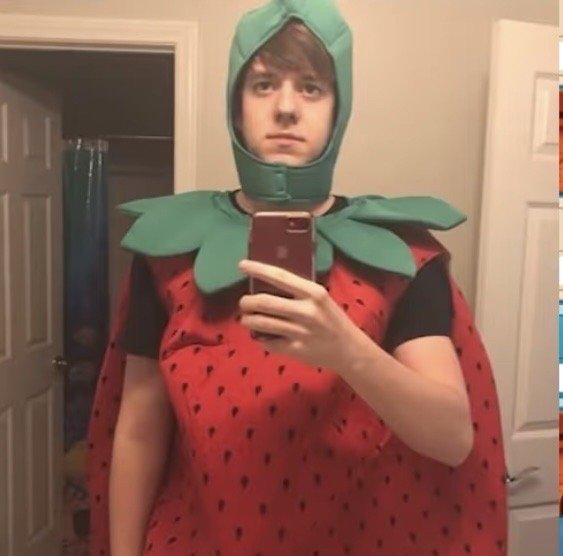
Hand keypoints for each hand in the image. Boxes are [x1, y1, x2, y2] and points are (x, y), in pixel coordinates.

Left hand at [238, 259, 367, 371]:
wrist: (349, 349)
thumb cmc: (333, 319)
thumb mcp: (321, 299)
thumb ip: (299, 291)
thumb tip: (268, 281)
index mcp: (313, 293)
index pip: (280, 276)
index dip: (258, 269)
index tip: (242, 265)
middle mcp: (306, 311)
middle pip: (265, 302)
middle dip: (247, 302)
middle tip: (244, 303)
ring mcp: (300, 332)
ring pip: (262, 323)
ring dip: (248, 320)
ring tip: (247, 319)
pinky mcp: (295, 349)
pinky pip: (268, 342)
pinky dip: (261, 339)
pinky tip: (263, 336)